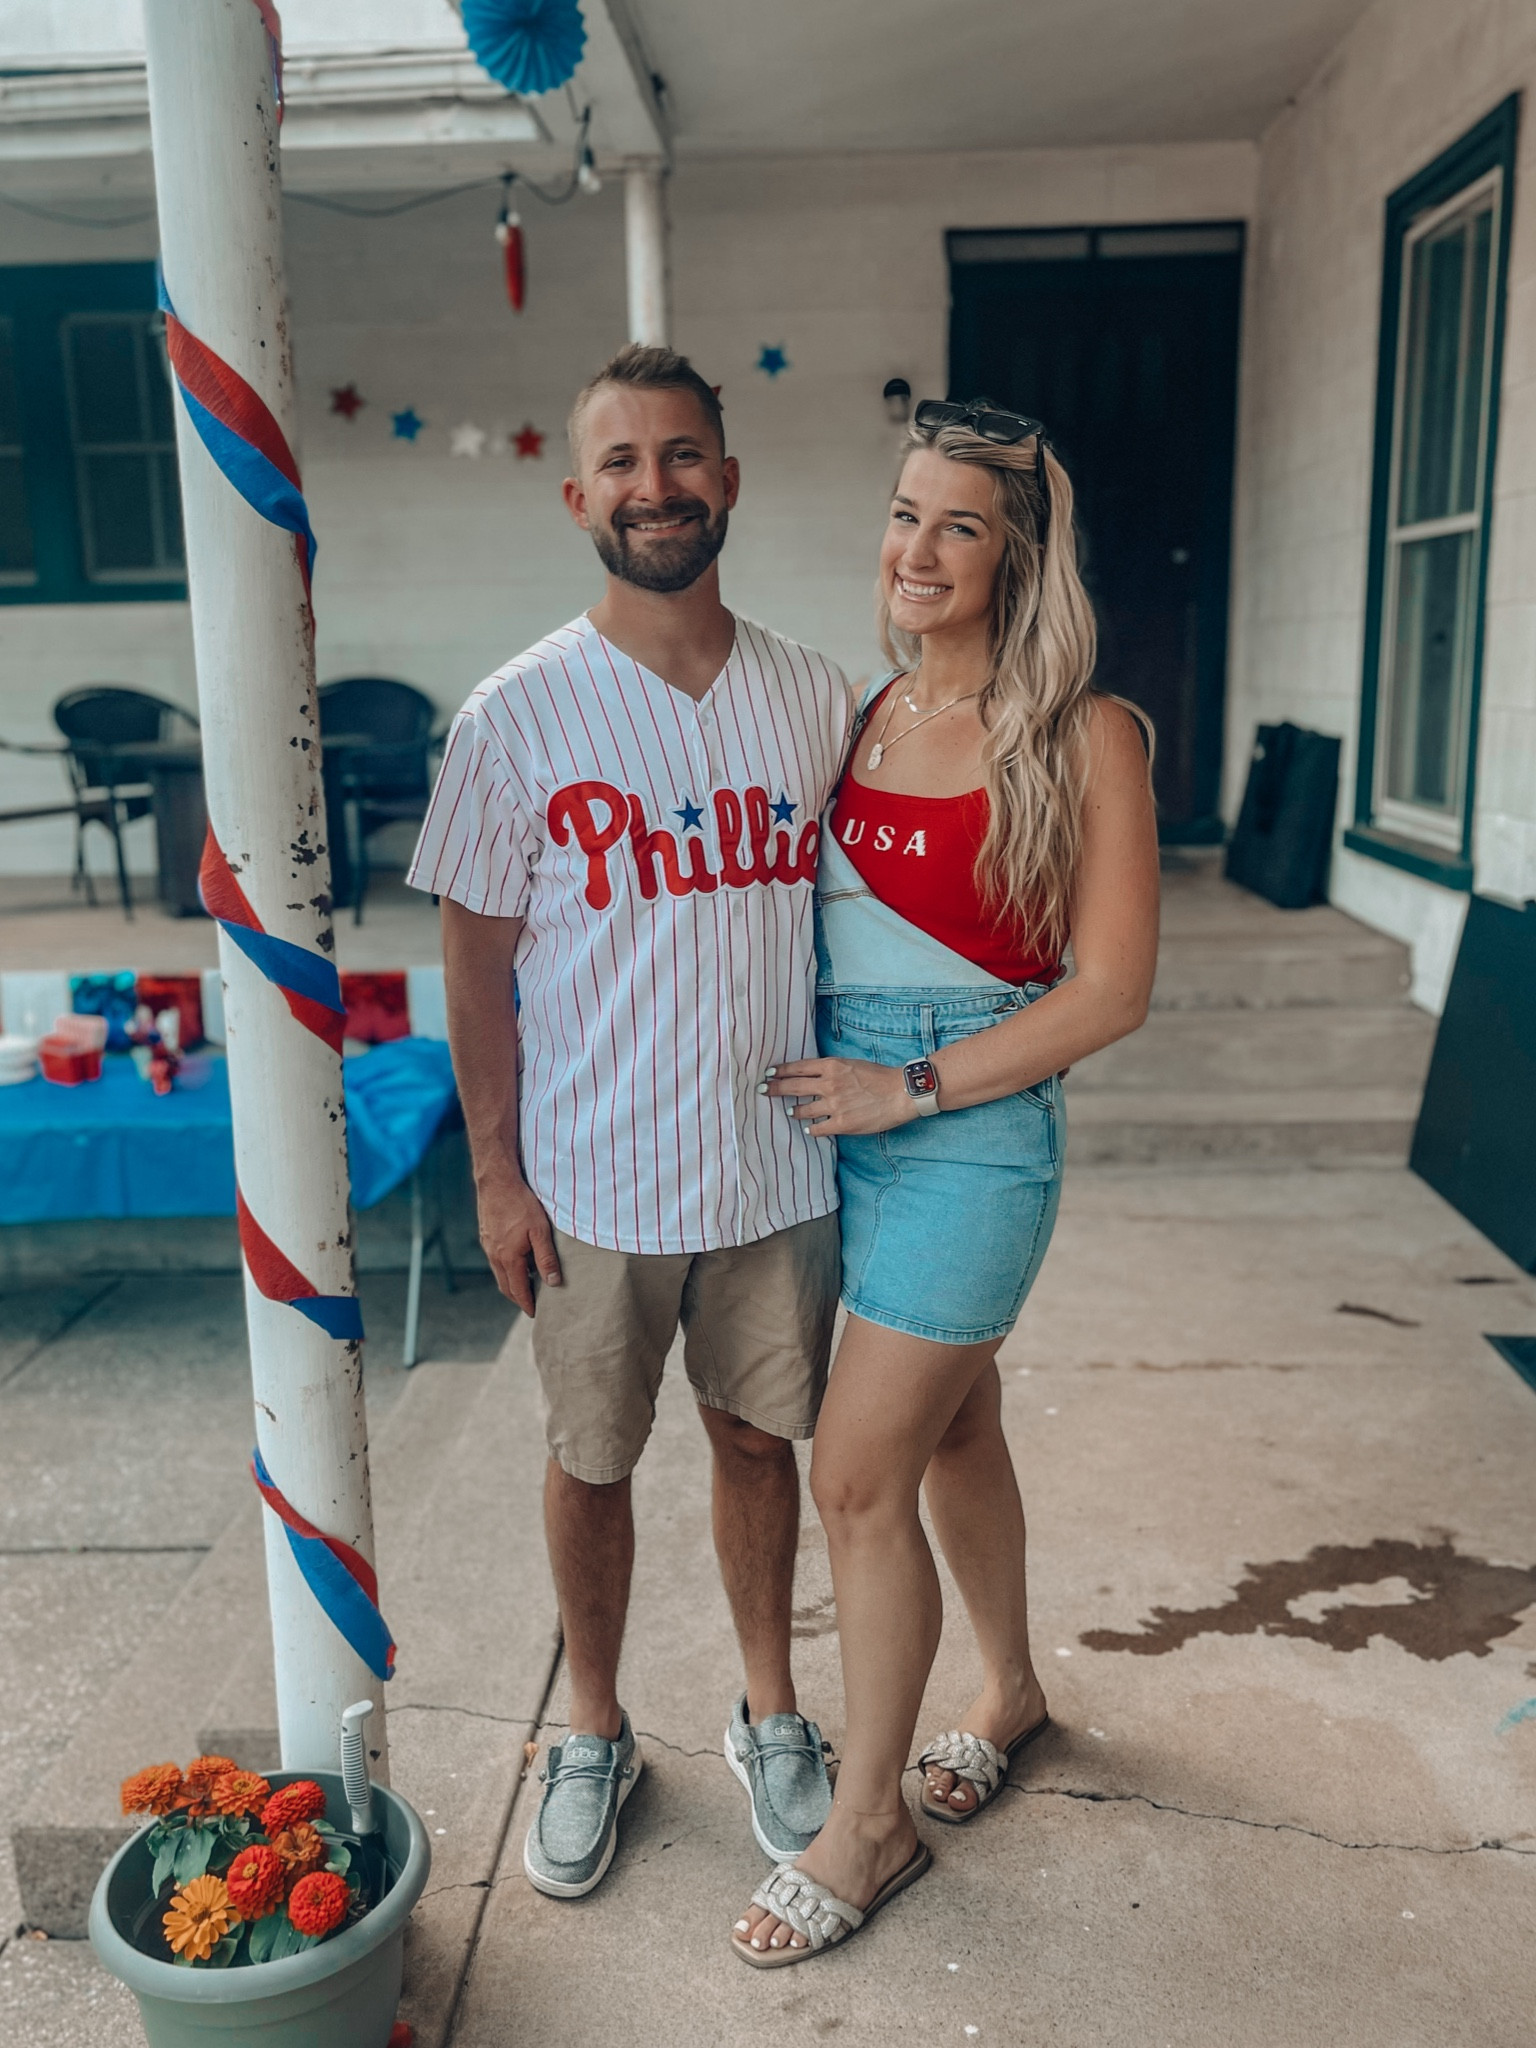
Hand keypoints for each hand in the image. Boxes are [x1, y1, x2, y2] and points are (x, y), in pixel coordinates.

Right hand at [475, 1173, 560, 1314]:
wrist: (496, 1181)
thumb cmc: (521, 1204)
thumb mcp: (540, 1231)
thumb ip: (546, 1258)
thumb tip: (553, 1283)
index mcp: (509, 1258)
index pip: (518, 1290)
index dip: (526, 1304)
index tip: (534, 1313)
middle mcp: (494, 1256)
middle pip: (506, 1286)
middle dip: (518, 1297)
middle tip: (530, 1304)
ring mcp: (488, 1245)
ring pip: (499, 1273)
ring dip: (512, 1283)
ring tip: (526, 1286)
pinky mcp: (486, 1235)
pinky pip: (495, 1260)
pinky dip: (506, 1268)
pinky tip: (516, 1261)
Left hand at [763, 1057, 917, 1136]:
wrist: (900, 1093)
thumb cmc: (879, 1076)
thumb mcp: (851, 1064)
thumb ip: (830, 1070)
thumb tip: (812, 1076)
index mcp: (831, 1066)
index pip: (797, 1068)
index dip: (780, 1071)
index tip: (769, 1073)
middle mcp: (829, 1084)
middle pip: (792, 1086)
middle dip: (774, 1088)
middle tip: (763, 1090)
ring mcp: (834, 1105)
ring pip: (802, 1110)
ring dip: (794, 1111)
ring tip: (791, 1111)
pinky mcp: (842, 1123)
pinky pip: (817, 1128)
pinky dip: (811, 1128)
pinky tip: (809, 1128)